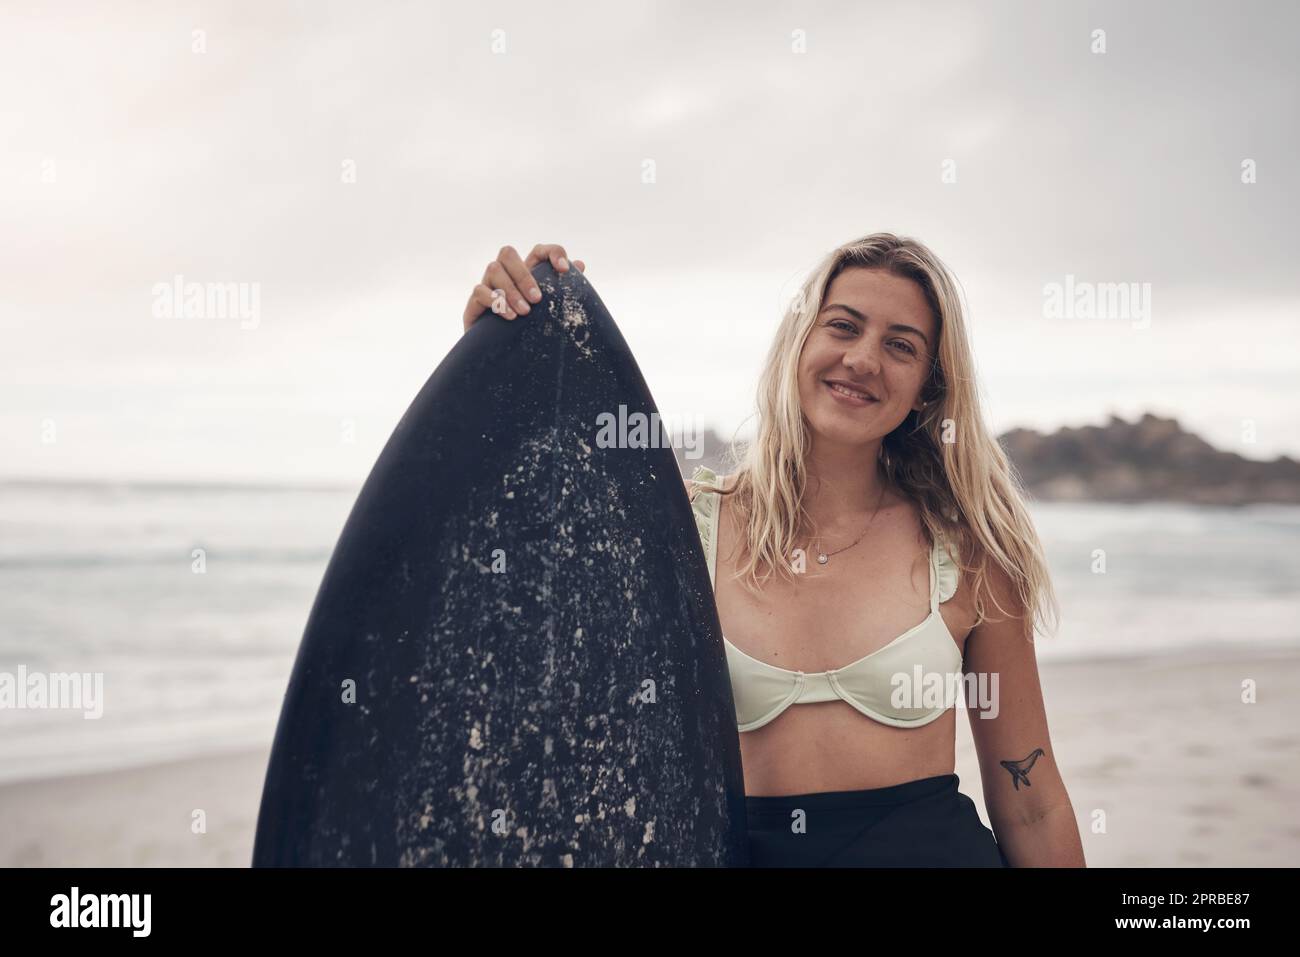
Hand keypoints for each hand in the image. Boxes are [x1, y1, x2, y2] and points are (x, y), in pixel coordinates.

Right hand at [462, 243, 585, 331]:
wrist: (504, 364)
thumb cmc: (530, 333)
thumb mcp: (550, 312)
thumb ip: (563, 290)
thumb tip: (580, 264)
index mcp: (526, 274)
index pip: (538, 251)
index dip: (552, 253)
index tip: (564, 269)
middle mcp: (504, 276)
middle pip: (507, 253)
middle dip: (524, 274)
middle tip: (537, 299)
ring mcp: (487, 287)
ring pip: (493, 269)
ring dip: (511, 290)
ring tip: (525, 313)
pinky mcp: (474, 304)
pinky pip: (479, 291)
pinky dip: (495, 301)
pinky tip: (510, 316)